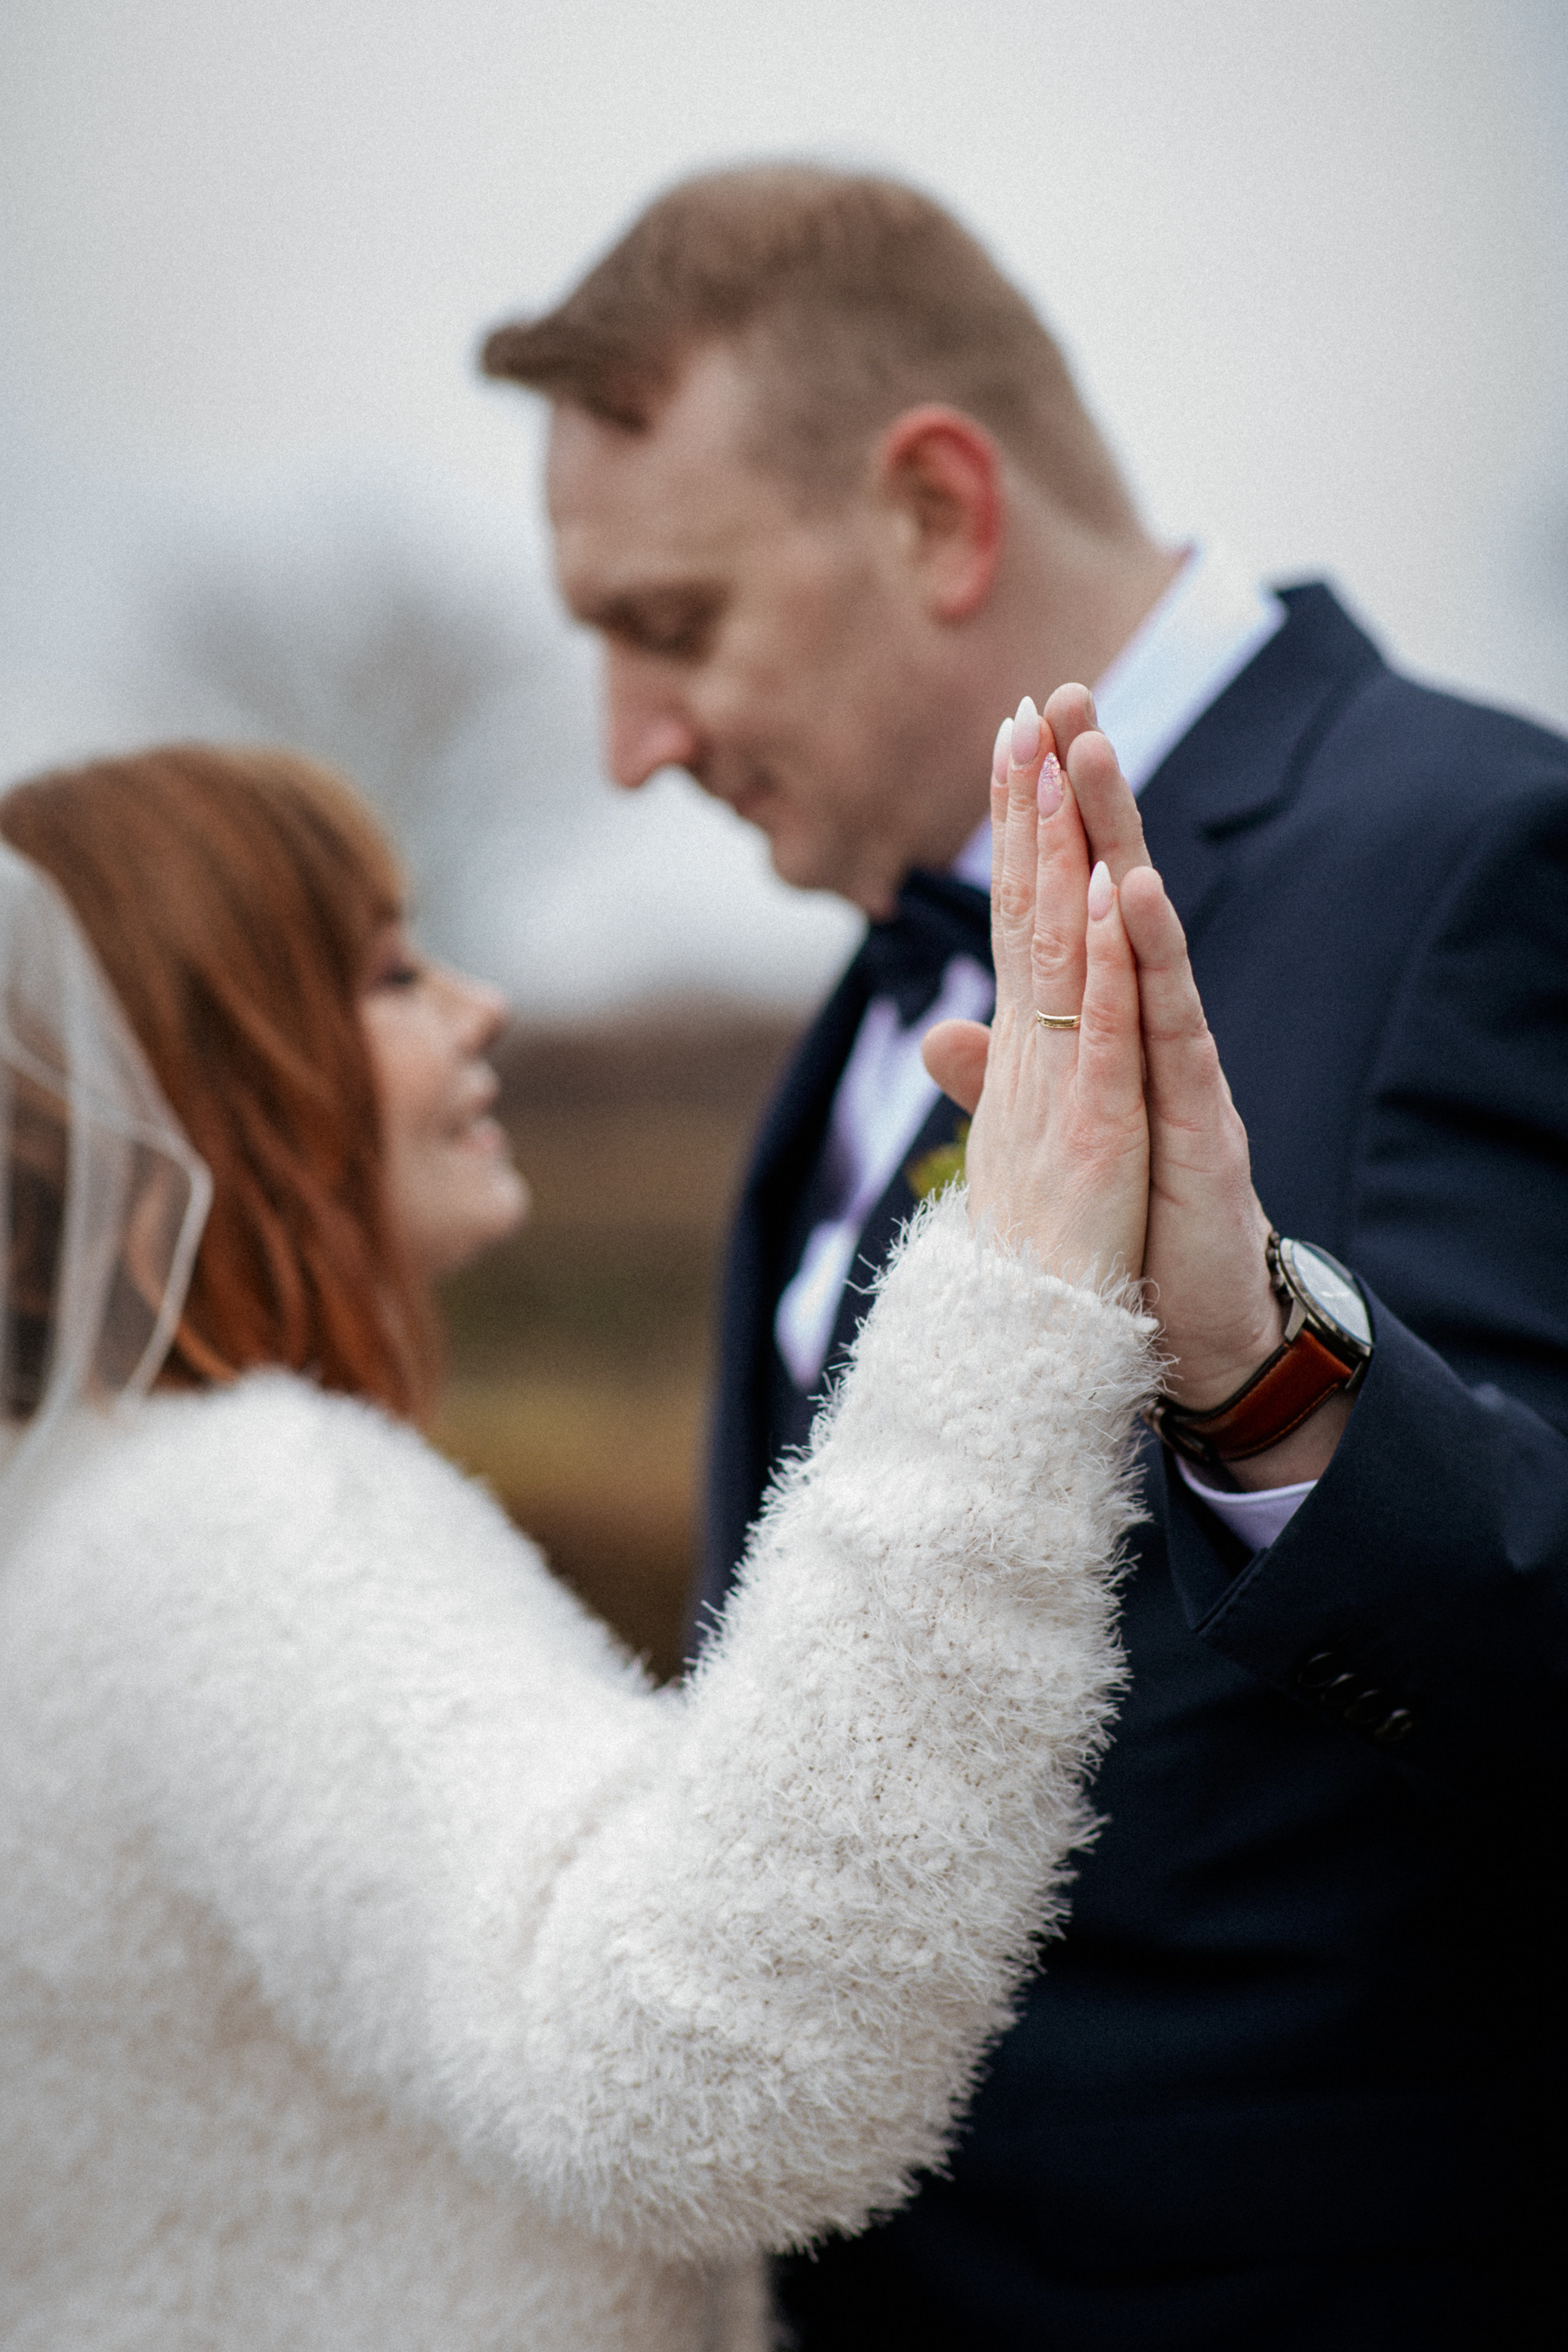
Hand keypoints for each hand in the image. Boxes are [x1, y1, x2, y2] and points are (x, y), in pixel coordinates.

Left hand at [928, 690, 1352, 1485]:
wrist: (1193, 1321)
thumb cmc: (1135, 1218)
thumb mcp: (1054, 1134)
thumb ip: (1001, 1075)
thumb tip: (943, 1027)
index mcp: (1103, 1028)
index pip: (1061, 907)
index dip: (1035, 827)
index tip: (1011, 737)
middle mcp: (1144, 1026)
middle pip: (1109, 892)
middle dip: (1085, 795)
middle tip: (1064, 693)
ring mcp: (1177, 1064)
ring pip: (1144, 934)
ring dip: (1120, 842)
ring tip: (1095, 756)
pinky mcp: (1200, 1114)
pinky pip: (1172, 1024)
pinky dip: (1153, 958)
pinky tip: (1141, 894)